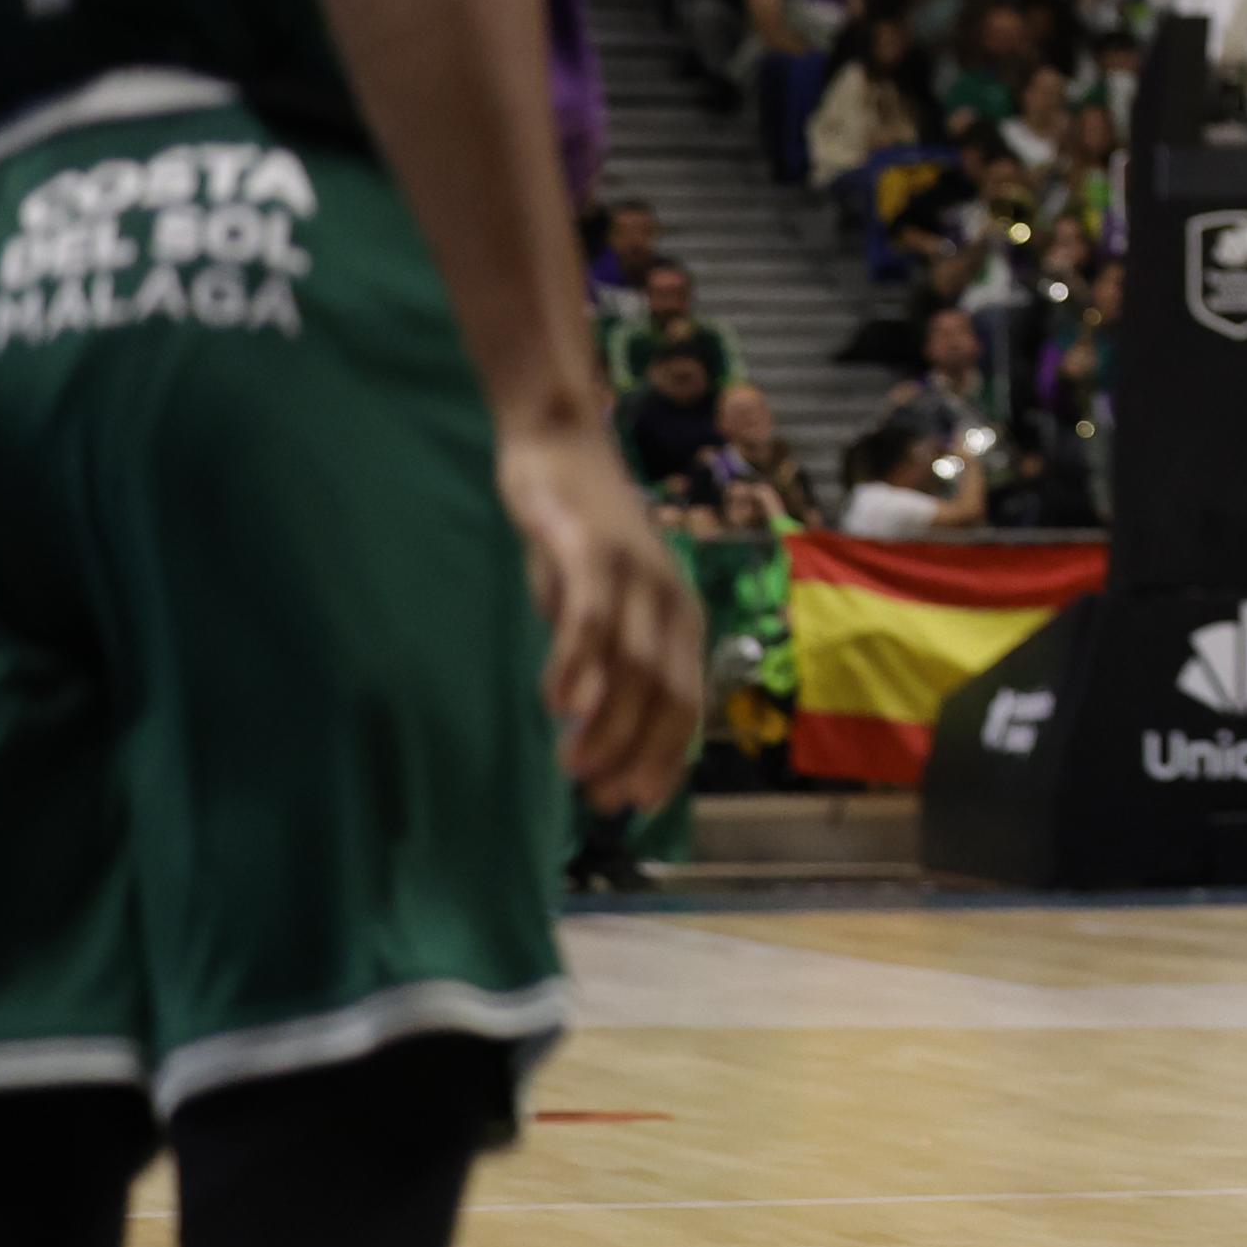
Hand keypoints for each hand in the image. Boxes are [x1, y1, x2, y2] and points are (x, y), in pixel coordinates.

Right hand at [498, 414, 707, 810]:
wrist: (561, 443)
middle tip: (597, 796)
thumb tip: (593, 728)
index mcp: (680, 617)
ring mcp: (632, 572)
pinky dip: (578, 662)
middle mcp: (667, 597)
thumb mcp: (603, 607)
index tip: (634, 804)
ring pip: (632, 663)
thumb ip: (605, 660)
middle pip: (665, 692)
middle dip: (637, 753)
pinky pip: (590, 613)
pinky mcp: (587, 548)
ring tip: (574, 766)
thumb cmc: (582, 537)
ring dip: (606, 724)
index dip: (664, 758)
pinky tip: (559, 705)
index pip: (687, 703)